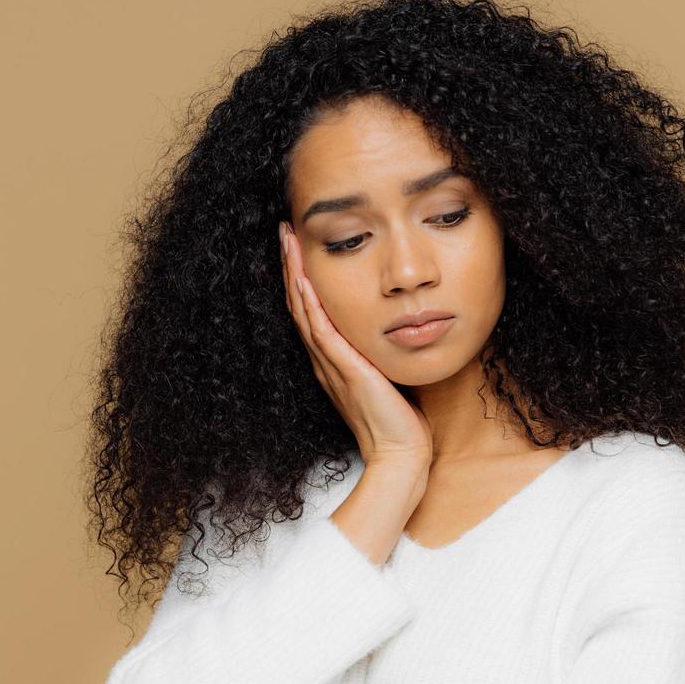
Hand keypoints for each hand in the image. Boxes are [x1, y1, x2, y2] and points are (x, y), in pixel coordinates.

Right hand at [280, 221, 432, 469]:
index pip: (310, 310)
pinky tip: (304, 279)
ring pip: (304, 311)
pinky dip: (310, 304)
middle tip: (285, 230)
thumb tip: (391, 330)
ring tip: (288, 240)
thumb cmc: (399, 421)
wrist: (399, 454)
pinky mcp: (344, 371)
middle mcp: (325, 360)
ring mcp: (331, 365)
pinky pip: (321, 331)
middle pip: (299, 303)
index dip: (301, 276)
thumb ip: (378, 354)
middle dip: (291, 265)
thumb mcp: (386, 375)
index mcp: (333, 361)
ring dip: (294, 274)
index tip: (299, 245)